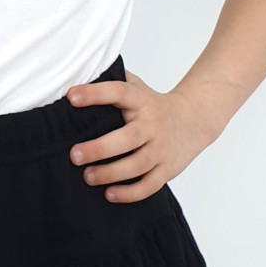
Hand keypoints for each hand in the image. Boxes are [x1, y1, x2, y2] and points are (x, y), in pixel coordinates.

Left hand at [65, 68, 219, 201]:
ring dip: (111, 173)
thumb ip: (113, 80)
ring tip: (88, 176)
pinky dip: (130, 193)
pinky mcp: (166, 169)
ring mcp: (161, 149)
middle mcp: (152, 125)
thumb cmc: (154, 105)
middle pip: (128, 138)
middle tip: (74, 155)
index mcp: (141, 101)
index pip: (118, 92)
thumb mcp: (138, 87)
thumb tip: (77, 72)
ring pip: (137, 165)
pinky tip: (109, 194)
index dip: (95, 94)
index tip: (71, 97)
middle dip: (99, 148)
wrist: (195, 119)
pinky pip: (149, 185)